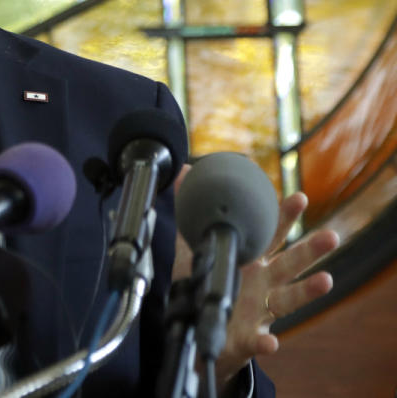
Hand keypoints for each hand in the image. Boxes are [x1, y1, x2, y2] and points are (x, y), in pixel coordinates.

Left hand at [172, 166, 338, 389]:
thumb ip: (192, 214)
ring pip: (287, 300)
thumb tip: (185, 173)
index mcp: (251, 260)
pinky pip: (258, 341)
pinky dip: (265, 342)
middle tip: (331, 236)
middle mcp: (262, 283)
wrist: (199, 330)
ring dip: (307, 291)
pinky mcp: (248, 338)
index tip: (299, 198)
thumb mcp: (195, 247)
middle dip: (310, 249)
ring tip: (325, 280)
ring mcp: (259, 311)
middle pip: (290, 263)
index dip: (285, 217)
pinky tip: (271, 342)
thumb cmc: (206, 286)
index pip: (271, 235)